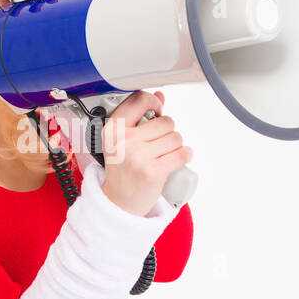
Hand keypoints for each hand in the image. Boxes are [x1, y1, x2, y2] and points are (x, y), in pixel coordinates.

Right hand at [98, 90, 191, 216]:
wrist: (119, 203)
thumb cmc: (122, 172)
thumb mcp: (122, 142)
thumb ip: (139, 118)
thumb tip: (159, 95)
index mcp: (113, 130)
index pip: (138, 100)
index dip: (154, 103)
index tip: (157, 111)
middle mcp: (124, 142)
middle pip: (165, 121)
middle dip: (167, 132)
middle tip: (158, 145)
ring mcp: (138, 157)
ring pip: (175, 137)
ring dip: (176, 145)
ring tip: (164, 155)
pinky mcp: (153, 172)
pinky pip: (181, 154)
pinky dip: (185, 155)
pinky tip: (178, 159)